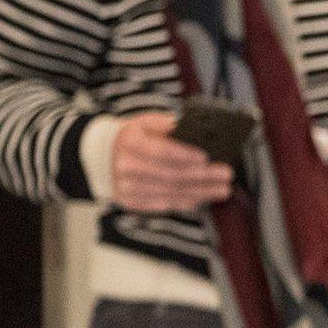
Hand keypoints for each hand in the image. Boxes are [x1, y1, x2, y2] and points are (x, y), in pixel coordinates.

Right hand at [111, 113, 233, 213]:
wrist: (101, 157)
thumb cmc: (133, 137)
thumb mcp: (147, 123)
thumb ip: (170, 126)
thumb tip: (200, 131)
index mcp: (131, 142)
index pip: (159, 150)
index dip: (183, 155)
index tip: (206, 157)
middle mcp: (126, 166)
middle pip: (170, 174)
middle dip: (202, 176)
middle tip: (226, 174)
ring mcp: (127, 187)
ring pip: (169, 192)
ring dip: (200, 192)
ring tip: (222, 189)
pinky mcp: (131, 201)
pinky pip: (162, 204)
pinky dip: (185, 202)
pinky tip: (202, 198)